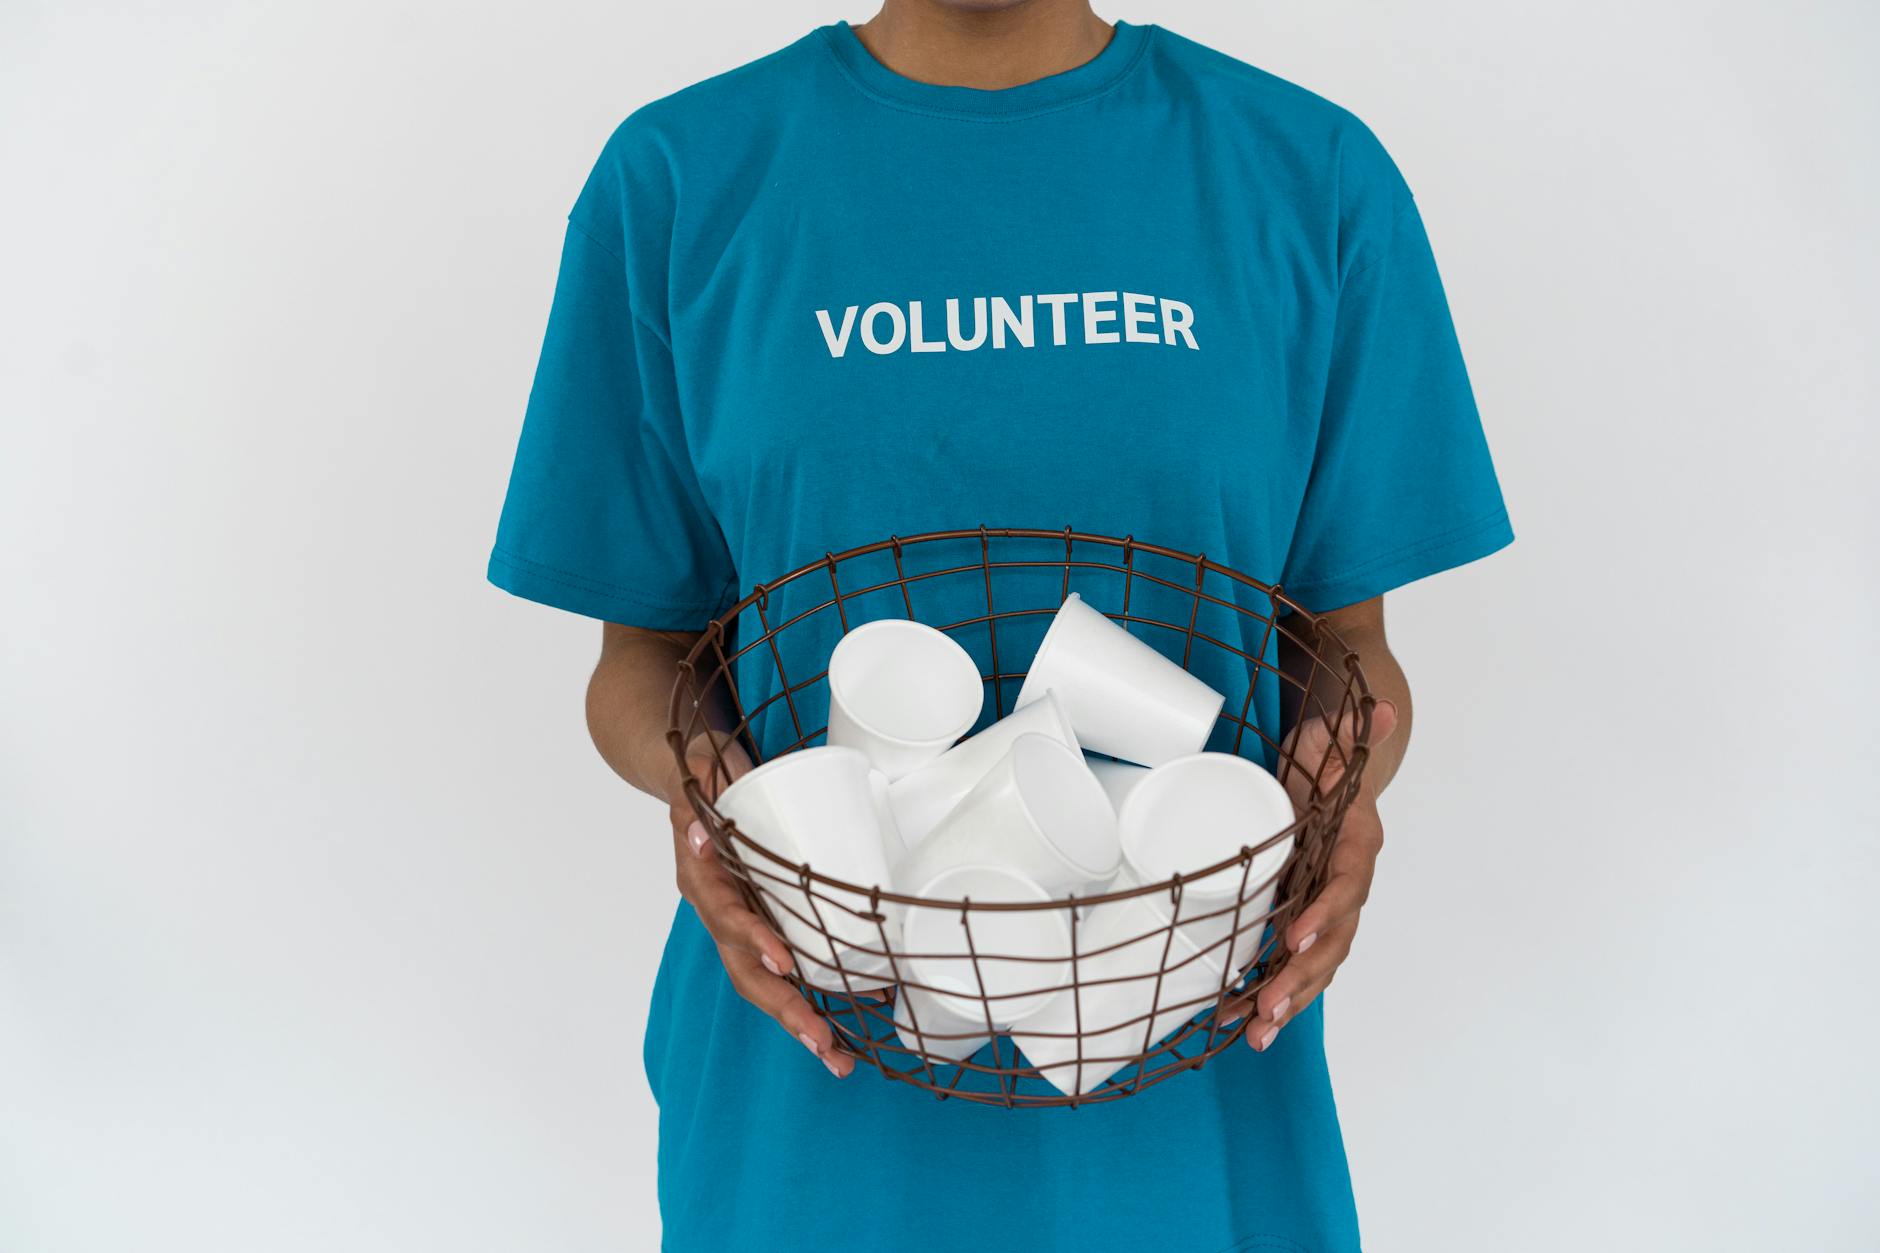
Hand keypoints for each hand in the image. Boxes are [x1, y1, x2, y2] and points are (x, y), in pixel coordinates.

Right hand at [667, 732, 853, 1077]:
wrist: (694, 771)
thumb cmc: (702, 772)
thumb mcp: (696, 773)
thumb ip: (696, 799)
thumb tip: (700, 833)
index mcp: (701, 879)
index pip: (725, 917)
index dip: (753, 941)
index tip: (785, 963)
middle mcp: (718, 907)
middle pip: (747, 970)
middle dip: (784, 1009)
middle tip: (821, 1042)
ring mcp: (740, 918)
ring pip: (765, 981)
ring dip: (800, 1020)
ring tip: (837, 1058)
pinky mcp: (763, 918)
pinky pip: (786, 965)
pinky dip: (814, 995)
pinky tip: (851, 1018)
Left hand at [1237, 699, 1398, 1051]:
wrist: (1323, 768)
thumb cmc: (1324, 754)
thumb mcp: (1331, 738)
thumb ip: (1350, 733)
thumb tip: (1385, 708)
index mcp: (1358, 844)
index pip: (1347, 884)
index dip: (1325, 912)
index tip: (1293, 937)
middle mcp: (1347, 883)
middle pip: (1334, 939)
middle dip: (1303, 978)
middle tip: (1270, 1007)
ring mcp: (1325, 905)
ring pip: (1316, 963)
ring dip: (1288, 1000)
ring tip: (1255, 1033)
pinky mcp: (1301, 916)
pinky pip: (1291, 962)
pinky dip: (1268, 991)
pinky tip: (1239, 1019)